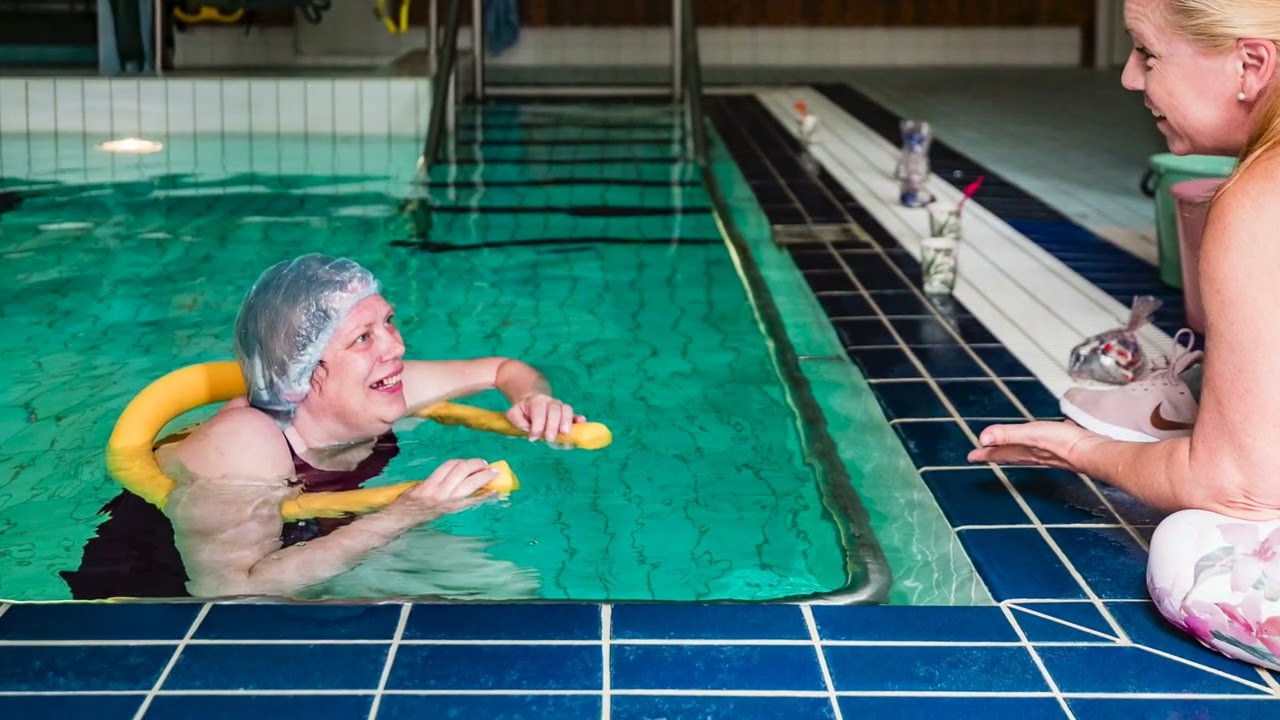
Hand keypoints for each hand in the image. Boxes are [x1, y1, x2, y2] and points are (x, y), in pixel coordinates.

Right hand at [393, 458, 497, 519]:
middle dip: (477, 465)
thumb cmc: (407, 502)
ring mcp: (447, 502)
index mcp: (429, 483)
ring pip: (470, 485)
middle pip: (462, 472)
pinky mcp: (452, 511)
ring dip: (484, 477)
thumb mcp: (417, 486)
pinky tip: (493, 491)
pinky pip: (472, 502)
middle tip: (486, 465)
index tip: (473, 462)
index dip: (464, 461)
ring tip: (493, 474)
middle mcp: (439, 492)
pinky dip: (483, 496)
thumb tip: (455, 472)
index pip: (450, 466)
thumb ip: (435, 479)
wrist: (401, 520)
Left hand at [506, 393, 584, 442]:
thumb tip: (527, 428)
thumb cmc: (523, 412)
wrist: (533, 402)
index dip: (537, 425)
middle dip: (552, 425)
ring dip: (567, 421)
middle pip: (554, 410)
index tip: (532, 438)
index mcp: (536, 400)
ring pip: (567, 410)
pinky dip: (579, 419)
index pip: (539, 411)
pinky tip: (582, 423)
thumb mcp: (514, 413)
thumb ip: (517, 420)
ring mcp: (560, 407)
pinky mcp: (567, 414)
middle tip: (549, 439)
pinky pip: (575, 415)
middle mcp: (550, 402)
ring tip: (565, 432)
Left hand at [966, 420, 1104, 469]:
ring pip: (1028, 451)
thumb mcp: (1031, 433)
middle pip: (1010, 455)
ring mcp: (1050, 453)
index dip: (984, 453)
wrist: (1094, 452)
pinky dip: (1042, 441)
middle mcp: (1035, 455)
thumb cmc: (1064, 443)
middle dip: (997, 454)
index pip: (999, 453)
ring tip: (1012, 447)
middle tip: (984, 454)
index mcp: (1024, 451)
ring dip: (1017, 449)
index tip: (971, 456)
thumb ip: (1007, 434)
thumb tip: (983, 437)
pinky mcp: (1064, 448)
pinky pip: (1047, 445)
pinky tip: (1048, 436)